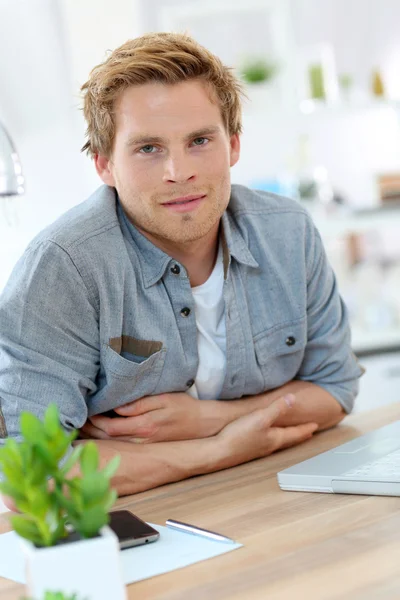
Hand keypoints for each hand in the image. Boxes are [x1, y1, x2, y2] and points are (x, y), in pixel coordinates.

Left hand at [79, 393, 224, 442]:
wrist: (203, 425)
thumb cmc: (184, 408)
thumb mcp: (164, 400)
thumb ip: (140, 404)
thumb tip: (118, 407)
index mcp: (144, 426)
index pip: (110, 427)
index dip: (94, 421)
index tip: (83, 412)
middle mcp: (142, 440)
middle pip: (108, 438)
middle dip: (90, 431)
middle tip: (75, 422)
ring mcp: (144, 445)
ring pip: (114, 444)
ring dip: (97, 437)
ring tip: (82, 429)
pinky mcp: (147, 446)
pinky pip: (123, 445)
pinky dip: (109, 440)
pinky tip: (102, 434)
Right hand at [216, 394, 318, 464]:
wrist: (219, 452)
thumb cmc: (239, 435)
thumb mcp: (260, 417)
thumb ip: (277, 408)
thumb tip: (293, 399)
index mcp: (275, 438)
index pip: (295, 433)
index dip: (306, 428)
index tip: (316, 426)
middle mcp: (269, 445)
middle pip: (289, 440)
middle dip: (299, 435)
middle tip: (308, 433)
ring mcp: (258, 449)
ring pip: (278, 442)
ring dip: (287, 437)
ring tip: (291, 434)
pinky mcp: (248, 449)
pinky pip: (267, 443)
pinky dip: (274, 438)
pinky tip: (266, 437)